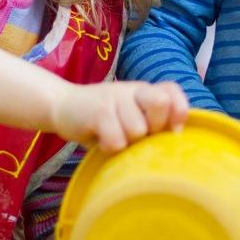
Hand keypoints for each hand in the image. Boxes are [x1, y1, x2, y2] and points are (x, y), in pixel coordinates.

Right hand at [51, 81, 188, 153]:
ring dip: (127, 144)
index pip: (173, 92)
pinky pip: (116, 140)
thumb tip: (176, 140)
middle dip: (153, 129)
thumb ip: (152, 123)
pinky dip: (110, 149)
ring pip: (138, 130)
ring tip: (114, 139)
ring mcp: (115, 97)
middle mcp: (134, 90)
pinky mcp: (99, 111)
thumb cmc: (102, 120)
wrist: (61, 106)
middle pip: (161, 104)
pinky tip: (101, 143)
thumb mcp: (130, 117)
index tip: (168, 131)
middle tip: (137, 137)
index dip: (178, 113)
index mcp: (145, 91)